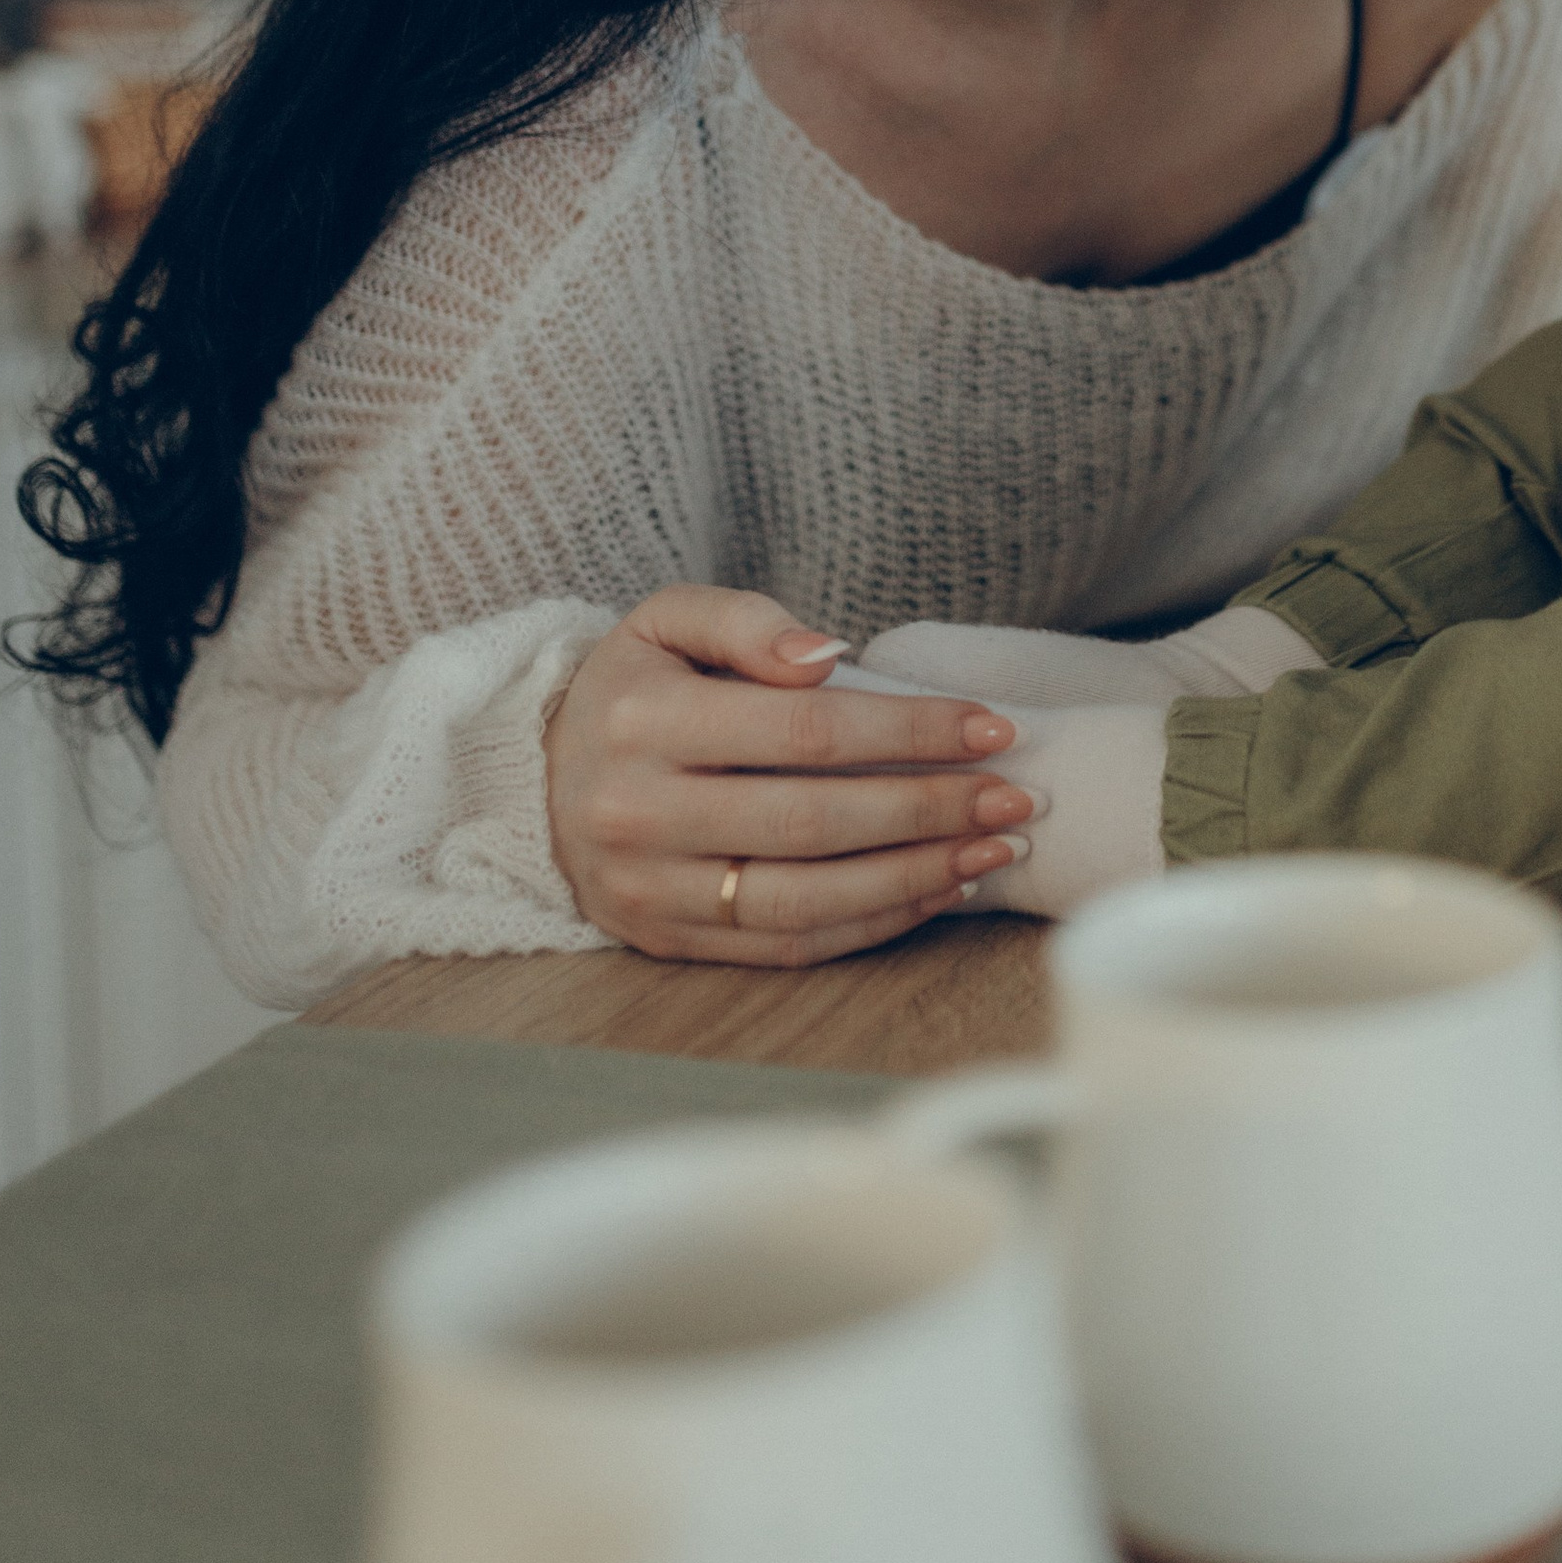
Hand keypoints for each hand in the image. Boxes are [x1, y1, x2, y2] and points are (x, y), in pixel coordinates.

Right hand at [545, 585, 1036, 966]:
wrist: (545, 777)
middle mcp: (638, 811)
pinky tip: (932, 894)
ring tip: (993, 852)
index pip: (804, 730)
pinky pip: (782, 944)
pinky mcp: (664, 940)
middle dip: (930, 808)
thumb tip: (828, 654)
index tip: (990, 727)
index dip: (907, 730)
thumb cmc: (635, 686)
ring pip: (803, 896)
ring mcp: (649, 888)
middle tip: (1016, 797)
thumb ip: (745, 620)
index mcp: (642, 719)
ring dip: (913, 878)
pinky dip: (867, 925)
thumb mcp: (668, 618)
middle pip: (814, 819)